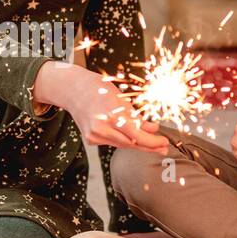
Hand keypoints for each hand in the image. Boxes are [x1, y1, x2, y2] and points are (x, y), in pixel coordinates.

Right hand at [32, 61, 169, 153]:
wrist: (73, 90)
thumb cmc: (97, 89)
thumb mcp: (122, 99)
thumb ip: (137, 117)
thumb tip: (153, 129)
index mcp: (112, 117)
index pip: (137, 136)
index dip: (153, 142)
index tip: (164, 142)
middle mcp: (102, 129)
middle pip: (131, 144)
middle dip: (148, 146)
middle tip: (163, 148)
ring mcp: (95, 136)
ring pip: (122, 144)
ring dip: (136, 143)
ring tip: (150, 141)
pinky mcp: (91, 139)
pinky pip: (112, 142)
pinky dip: (121, 138)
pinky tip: (125, 133)